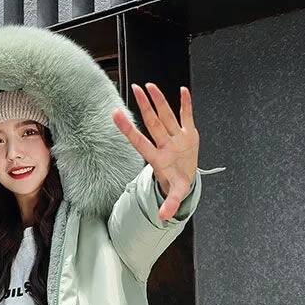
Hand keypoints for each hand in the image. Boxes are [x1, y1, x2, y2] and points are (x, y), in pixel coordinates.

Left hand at [111, 83, 199, 221]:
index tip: (115, 115)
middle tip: (135, 89)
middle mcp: (165, 145)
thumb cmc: (177, 183)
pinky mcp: (188, 134)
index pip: (140, 141)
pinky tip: (183, 90)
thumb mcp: (175, 194)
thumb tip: (164, 217)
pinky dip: (186, 104)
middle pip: (153, 123)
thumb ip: (170, 204)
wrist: (186, 178)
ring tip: (150, 86)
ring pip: (167, 116)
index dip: (128, 129)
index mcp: (158, 158)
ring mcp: (176, 138)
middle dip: (145, 107)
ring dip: (160, 101)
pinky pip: (187, 116)